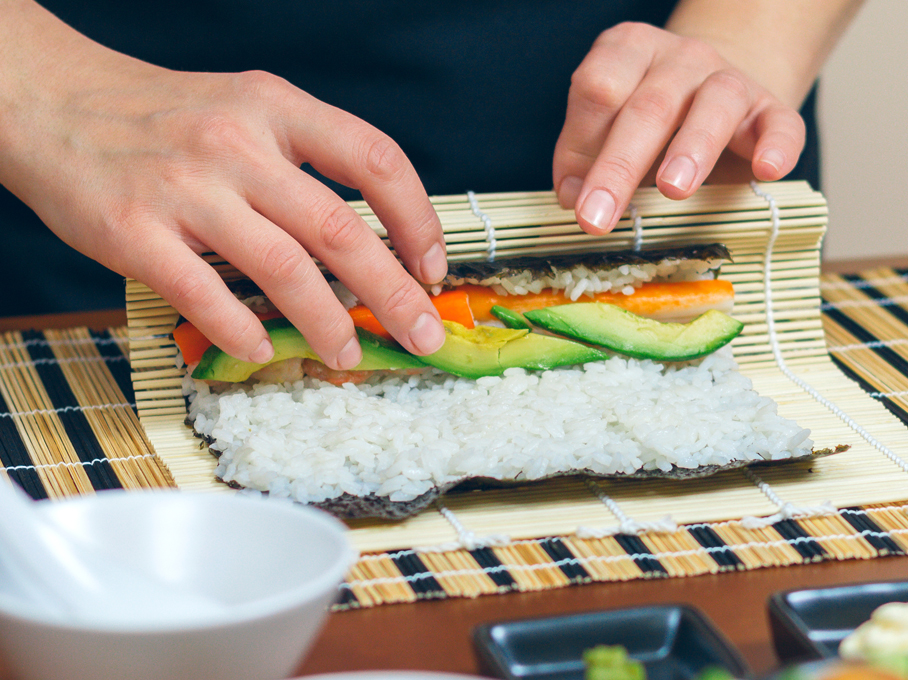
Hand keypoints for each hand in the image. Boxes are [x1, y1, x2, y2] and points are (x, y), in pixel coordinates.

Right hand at [0, 4, 446, 368]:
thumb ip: (304, 162)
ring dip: (328, 323)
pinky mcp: (135, 231)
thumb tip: (374, 240)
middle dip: (394, 292)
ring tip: (349, 352)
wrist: (53, 100)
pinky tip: (262, 350)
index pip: (374, 158)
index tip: (432, 267)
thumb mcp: (245, 109)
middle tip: (422, 334)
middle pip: (341, 229)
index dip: (418, 219)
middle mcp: (238, 144)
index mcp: (275, 107)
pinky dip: (242, 331)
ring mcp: (186, 189)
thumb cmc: (163, 117)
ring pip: (284, 269)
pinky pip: (204, 295)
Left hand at [553, 22, 805, 233]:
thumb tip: (572, 195)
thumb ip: (585, 157)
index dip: (582, 143)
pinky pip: (780, 123)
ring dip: (692, 148)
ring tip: (673, 191)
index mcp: (629, 52)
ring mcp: (731, 79)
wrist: (719, 105)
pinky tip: (767, 171)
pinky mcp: (772, 110)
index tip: (574, 200)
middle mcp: (680, 57)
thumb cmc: (654, 127)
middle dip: (619, 167)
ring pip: (715, 103)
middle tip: (598, 217)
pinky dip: (776, 146)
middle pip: (649, 106)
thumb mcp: (610, 132)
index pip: (599, 87)